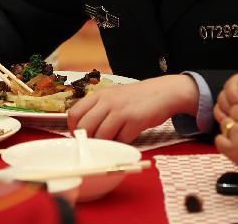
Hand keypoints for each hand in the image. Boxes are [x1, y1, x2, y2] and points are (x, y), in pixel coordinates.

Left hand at [67, 75, 198, 142]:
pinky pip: (120, 140)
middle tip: (95, 144)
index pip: (74, 113)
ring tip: (112, 141)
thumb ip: (98, 109)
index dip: (74, 129)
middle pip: (85, 127)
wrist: (163, 93)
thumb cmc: (135, 98)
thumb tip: (82, 132)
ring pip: (101, 136)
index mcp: (99, 95)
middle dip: (88, 140)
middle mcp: (107, 101)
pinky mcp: (135, 120)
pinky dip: (121, 144)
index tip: (80, 137)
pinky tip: (126, 138)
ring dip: (105, 144)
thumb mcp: (113, 96)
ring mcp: (121, 110)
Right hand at [215, 65, 237, 120]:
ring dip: (227, 108)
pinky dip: (223, 113)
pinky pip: (220, 104)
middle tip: (237, 112)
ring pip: (223, 95)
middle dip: (232, 100)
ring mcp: (236, 88)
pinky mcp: (230, 98)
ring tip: (235, 118)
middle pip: (230, 85)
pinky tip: (231, 120)